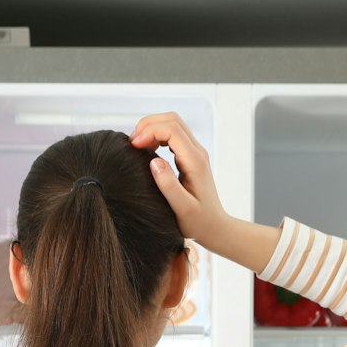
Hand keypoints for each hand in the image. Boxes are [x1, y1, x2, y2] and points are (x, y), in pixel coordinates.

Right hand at [131, 111, 280, 275]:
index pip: (172, 130)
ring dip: (152, 128)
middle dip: (149, 124)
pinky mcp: (190, 156)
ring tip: (136, 145)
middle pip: (172, 120)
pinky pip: (173, 135)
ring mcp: (195, 152)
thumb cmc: (198, 222)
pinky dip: (157, 135)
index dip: (150, 131)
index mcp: (195, 161)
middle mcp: (197, 152)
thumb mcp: (183, 208)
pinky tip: (146, 149)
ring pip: (173, 124)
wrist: (215, 226)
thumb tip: (154, 161)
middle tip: (131, 142)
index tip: (133, 145)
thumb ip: (168, 185)